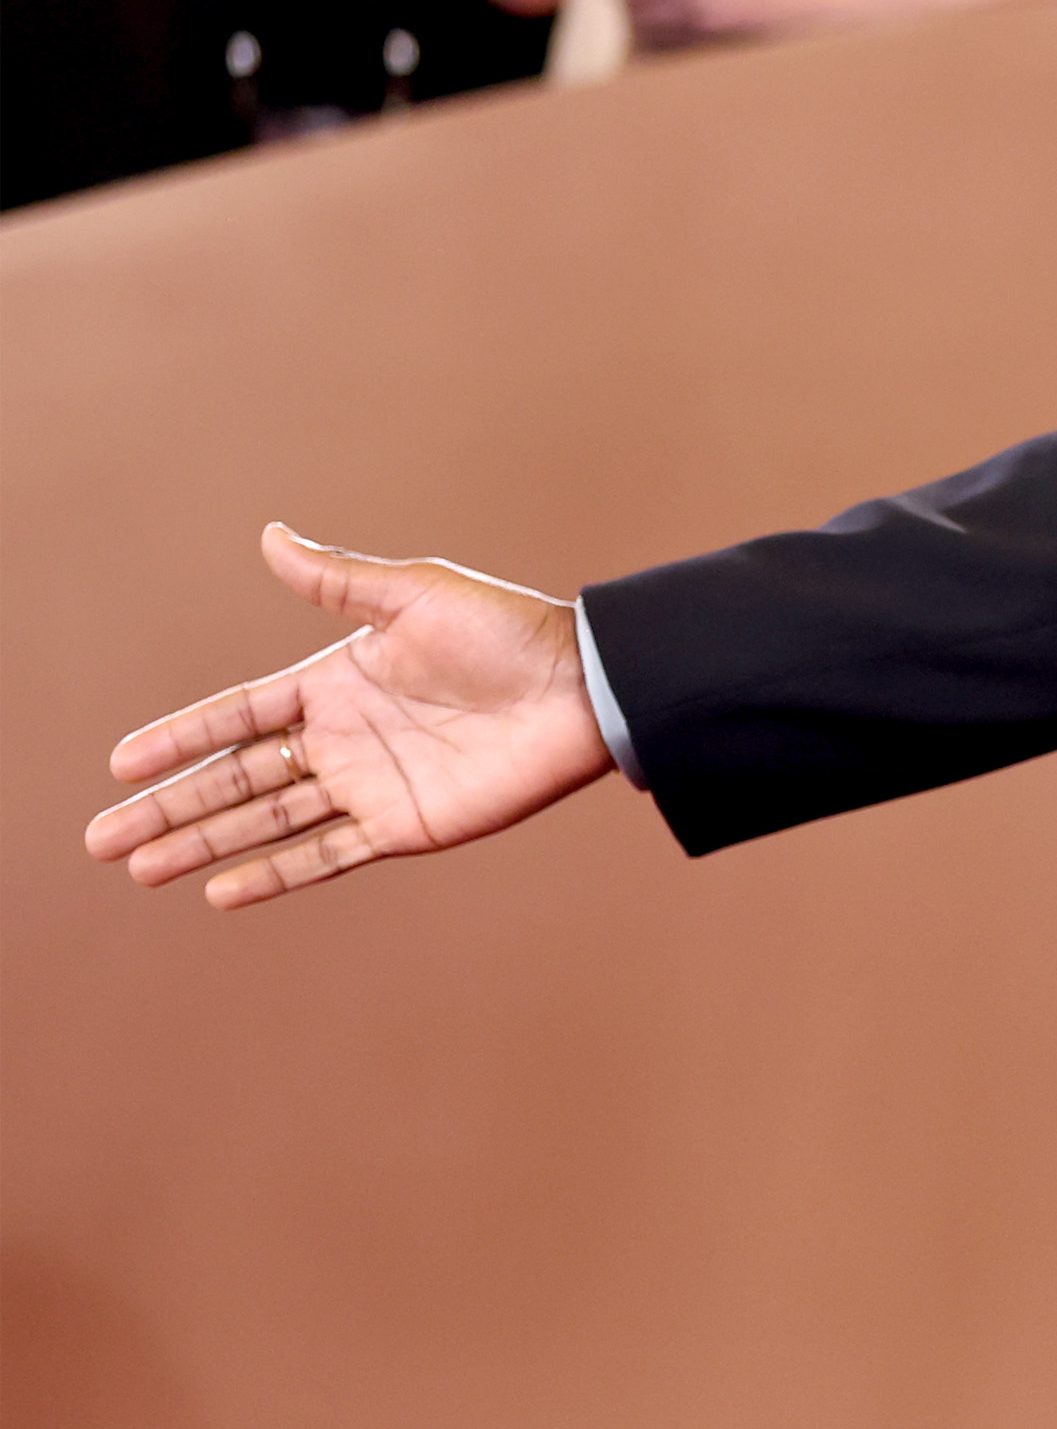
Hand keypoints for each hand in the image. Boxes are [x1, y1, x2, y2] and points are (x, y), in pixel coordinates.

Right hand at [85, 525, 611, 910]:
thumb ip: (338, 583)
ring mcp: (370, 785)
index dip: (179, 739)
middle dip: (169, 808)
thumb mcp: (415, 595)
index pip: (237, 716)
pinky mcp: (406, 825)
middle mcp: (342, 738)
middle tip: (101, 841)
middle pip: (236, 779)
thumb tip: (271, 536)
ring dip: (205, 844)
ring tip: (142, 868)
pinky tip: (223, 892)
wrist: (583, 688)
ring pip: (268, 822)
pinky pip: (327, 855)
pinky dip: (276, 874)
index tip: (120, 764)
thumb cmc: (507, 632)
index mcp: (334, 682)